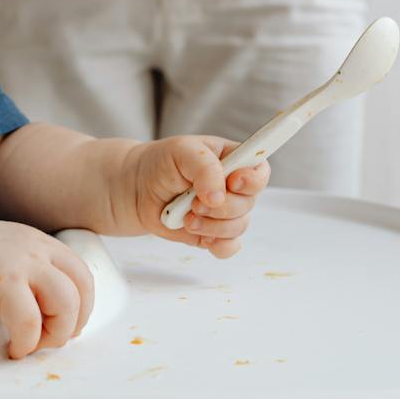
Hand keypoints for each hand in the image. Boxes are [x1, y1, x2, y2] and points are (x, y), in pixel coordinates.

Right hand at [0, 217, 95, 358]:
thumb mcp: (8, 251)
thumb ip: (32, 269)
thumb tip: (54, 309)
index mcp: (39, 243)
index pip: (82, 274)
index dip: (82, 306)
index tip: (66, 324)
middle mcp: (36, 250)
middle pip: (80, 289)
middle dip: (72, 322)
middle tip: (49, 338)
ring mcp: (21, 264)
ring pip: (65, 304)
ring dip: (55, 333)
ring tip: (32, 342)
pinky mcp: (2, 284)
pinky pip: (31, 322)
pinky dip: (27, 342)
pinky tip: (13, 347)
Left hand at [121, 137, 269, 258]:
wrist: (139, 188)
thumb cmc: (162, 163)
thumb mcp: (182, 151)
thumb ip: (205, 167)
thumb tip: (219, 196)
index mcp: (234, 160)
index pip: (260, 170)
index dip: (252, 180)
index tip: (233, 182)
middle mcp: (235, 187)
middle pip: (249, 203)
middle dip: (221, 207)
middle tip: (194, 201)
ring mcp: (226, 212)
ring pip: (238, 227)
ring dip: (211, 225)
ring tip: (186, 216)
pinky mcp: (215, 233)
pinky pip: (230, 247)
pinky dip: (216, 244)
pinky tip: (198, 234)